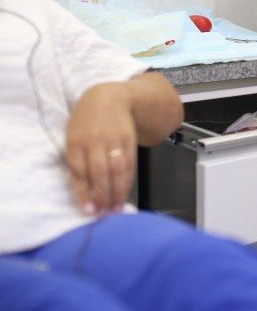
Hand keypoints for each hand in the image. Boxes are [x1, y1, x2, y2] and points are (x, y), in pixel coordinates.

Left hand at [64, 83, 136, 215]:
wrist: (110, 97)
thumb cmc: (86, 121)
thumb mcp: (73, 134)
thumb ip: (75, 158)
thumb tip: (81, 189)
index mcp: (75, 140)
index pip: (78, 171)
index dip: (83, 193)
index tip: (87, 210)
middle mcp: (94, 140)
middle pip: (99, 173)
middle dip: (101, 196)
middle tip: (103, 214)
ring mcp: (113, 139)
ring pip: (116, 170)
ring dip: (117, 192)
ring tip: (116, 208)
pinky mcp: (129, 140)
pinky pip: (129, 163)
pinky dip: (127, 181)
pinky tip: (125, 193)